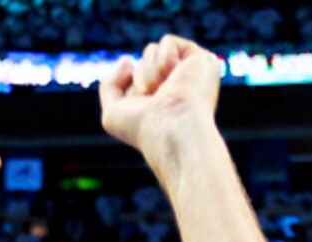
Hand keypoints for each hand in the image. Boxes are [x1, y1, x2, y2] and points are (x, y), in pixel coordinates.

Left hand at [99, 35, 220, 161]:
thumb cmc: (144, 128)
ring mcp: (190, 73)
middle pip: (142, 62)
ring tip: (166, 91)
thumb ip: (110, 86)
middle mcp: (176, 86)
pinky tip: (177, 78)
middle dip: (141, 79)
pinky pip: (167, 42)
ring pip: (152, 50)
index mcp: (159, 99)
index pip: (133, 78)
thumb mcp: (113, 113)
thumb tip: (127, 60)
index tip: (143, 111)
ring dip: (150, 72)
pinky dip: (164, 60)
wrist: (172, 129)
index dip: (132, 91)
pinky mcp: (201, 60)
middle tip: (155, 100)